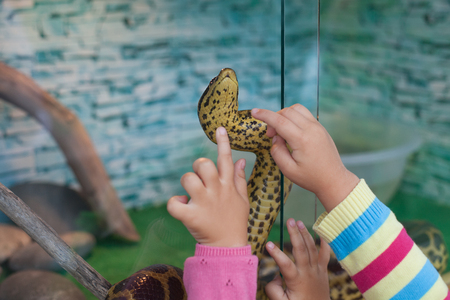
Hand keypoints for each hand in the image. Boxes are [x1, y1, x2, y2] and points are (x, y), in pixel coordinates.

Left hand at [167, 127, 248, 247]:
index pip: (226, 159)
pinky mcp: (191, 216)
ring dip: (185, 184)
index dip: (223, 142)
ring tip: (189, 195)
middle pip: (203, 165)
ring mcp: (204, 203)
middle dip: (197, 167)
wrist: (228, 247)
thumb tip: (241, 159)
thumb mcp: (243, 199)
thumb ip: (239, 178)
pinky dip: (174, 203)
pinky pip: (174, 202)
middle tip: (199, 179)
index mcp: (228, 186)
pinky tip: (181, 206)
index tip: (219, 128)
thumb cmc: (235, 221)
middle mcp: (217, 191)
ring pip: (187, 179)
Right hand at [251, 104, 358, 211]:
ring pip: (296, 109)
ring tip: (281, 131)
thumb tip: (275, 139)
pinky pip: (304, 114)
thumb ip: (277, 152)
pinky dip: (294, 117)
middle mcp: (311, 129)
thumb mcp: (288, 170)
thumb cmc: (311, 178)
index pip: (279, 121)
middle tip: (270, 136)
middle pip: (287, 112)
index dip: (264, 115)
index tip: (253, 112)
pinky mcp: (321, 128)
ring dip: (284, 115)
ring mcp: (318, 127)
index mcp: (302, 140)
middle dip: (273, 119)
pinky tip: (291, 131)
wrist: (334, 180)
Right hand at [265, 218, 330, 299]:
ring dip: (305, 234)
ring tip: (299, 222)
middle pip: (301, 250)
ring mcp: (317, 270)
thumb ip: (274, 291)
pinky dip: (324, 243)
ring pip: (312, 248)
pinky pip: (325, 255)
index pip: (285, 264)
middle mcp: (308, 273)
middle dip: (294, 234)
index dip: (277, 254)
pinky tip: (321, 232)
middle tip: (289, 220)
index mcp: (297, 280)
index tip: (268, 244)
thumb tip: (274, 277)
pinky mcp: (323, 271)